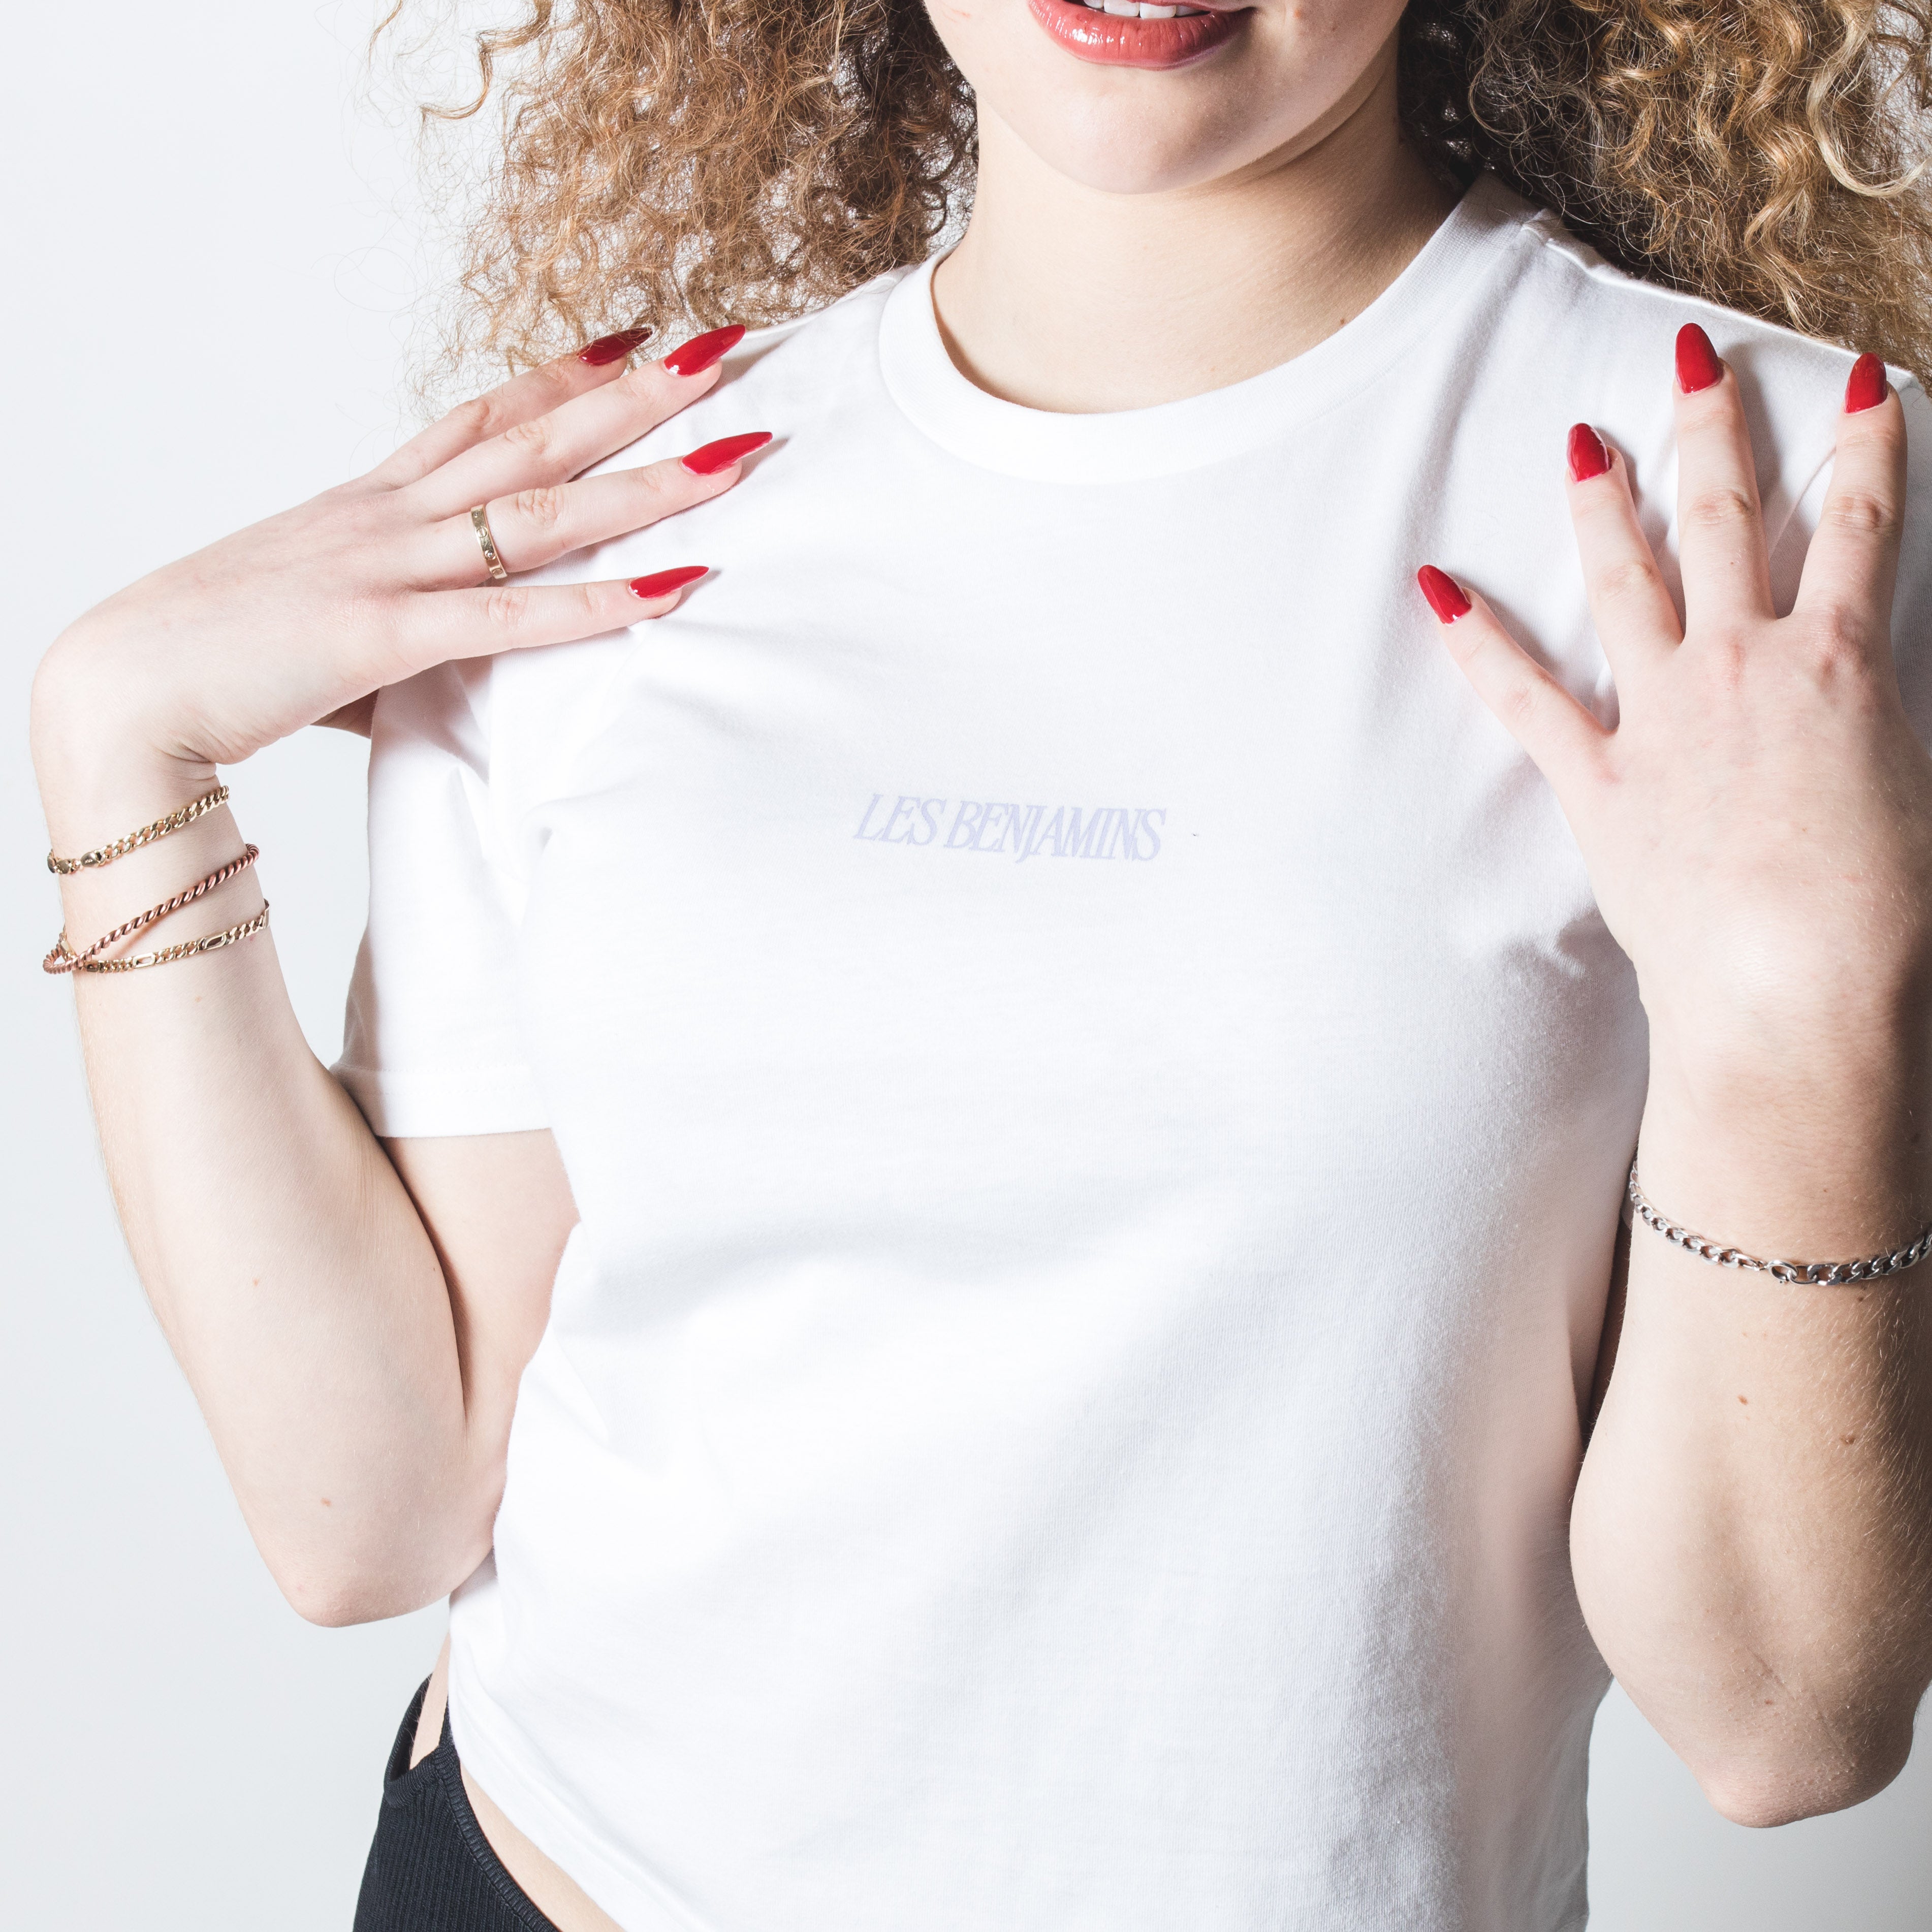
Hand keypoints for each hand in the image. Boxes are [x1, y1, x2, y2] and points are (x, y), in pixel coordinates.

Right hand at [32, 325, 760, 809]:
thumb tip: (447, 654)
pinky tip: (673, 588)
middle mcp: (389, 516)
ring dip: (646, 478)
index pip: (482, 416)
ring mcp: (387, 568)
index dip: (562, 374)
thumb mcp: (319, 617)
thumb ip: (394, 619)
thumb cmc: (217, 657)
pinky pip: (511, 614)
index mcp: (370, 504)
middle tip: (720, 347)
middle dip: (635, 395)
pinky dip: (599, 603)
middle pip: (533, 437)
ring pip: (542, 508)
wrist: (123, 692)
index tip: (633, 337)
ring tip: (733, 445)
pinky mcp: (381, 637)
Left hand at [1419, 327, 1931, 1105]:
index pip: (1860, 524)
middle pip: (1726, 519)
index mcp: (1840, 662)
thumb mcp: (1914, 786)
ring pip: (1627, 583)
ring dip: (1602, 505)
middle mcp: (1746, 665)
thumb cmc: (1879, 907)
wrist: (1795, 984)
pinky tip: (1435, 589)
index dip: (1866, 445)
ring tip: (1579, 443)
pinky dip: (1476, 642)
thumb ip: (1886, 719)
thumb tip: (1870, 702)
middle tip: (1689, 358)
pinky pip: (1524, 696)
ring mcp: (1664, 715)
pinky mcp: (1599, 777)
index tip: (1858, 381)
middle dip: (1711, 428)